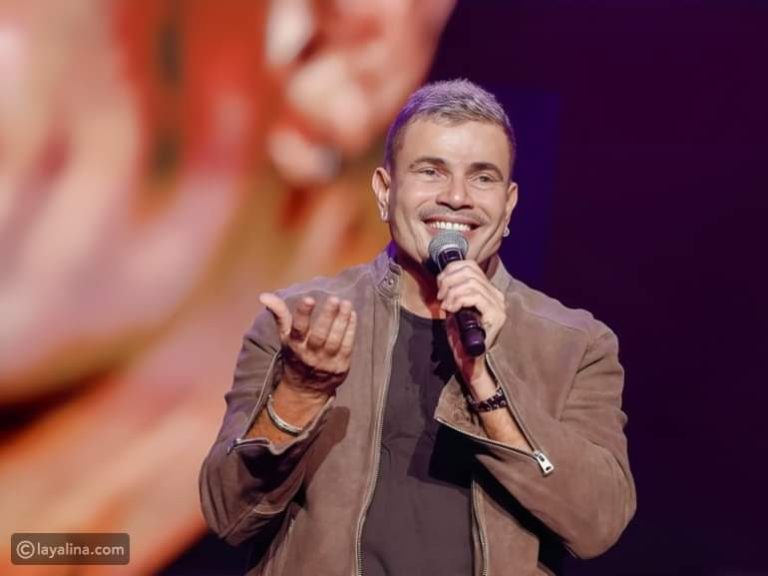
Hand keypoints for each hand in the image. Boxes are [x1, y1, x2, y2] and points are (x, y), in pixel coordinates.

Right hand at [259, 293, 356, 399]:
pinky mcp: (341, 366)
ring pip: (336, 340)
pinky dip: (350, 330)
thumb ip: (279, 314)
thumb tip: (264, 295)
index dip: (303, 314)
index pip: (298, 328)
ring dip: (342, 321)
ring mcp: (326, 361)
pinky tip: (352, 315)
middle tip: (335, 299)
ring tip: (346, 304)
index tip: (309, 299)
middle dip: (328, 316)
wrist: (306, 389)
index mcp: (295, 345)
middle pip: (320, 335)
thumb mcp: (285, 336)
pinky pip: (347, 346)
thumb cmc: (296, 354)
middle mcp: (310, 354)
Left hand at [436, 261, 506, 383]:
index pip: (471, 266)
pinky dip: (458, 299)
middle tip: (440, 295)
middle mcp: (497, 296)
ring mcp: (498, 305)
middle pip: (470, 271)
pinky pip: (475, 296)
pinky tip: (451, 309)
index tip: (439, 284)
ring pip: (471, 283)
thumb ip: (453, 294)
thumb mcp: (454, 310)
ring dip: (452, 291)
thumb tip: (443, 280)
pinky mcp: (496, 315)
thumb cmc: (461, 339)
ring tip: (445, 304)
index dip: (451, 270)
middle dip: (448, 280)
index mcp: (488, 291)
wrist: (470, 362)